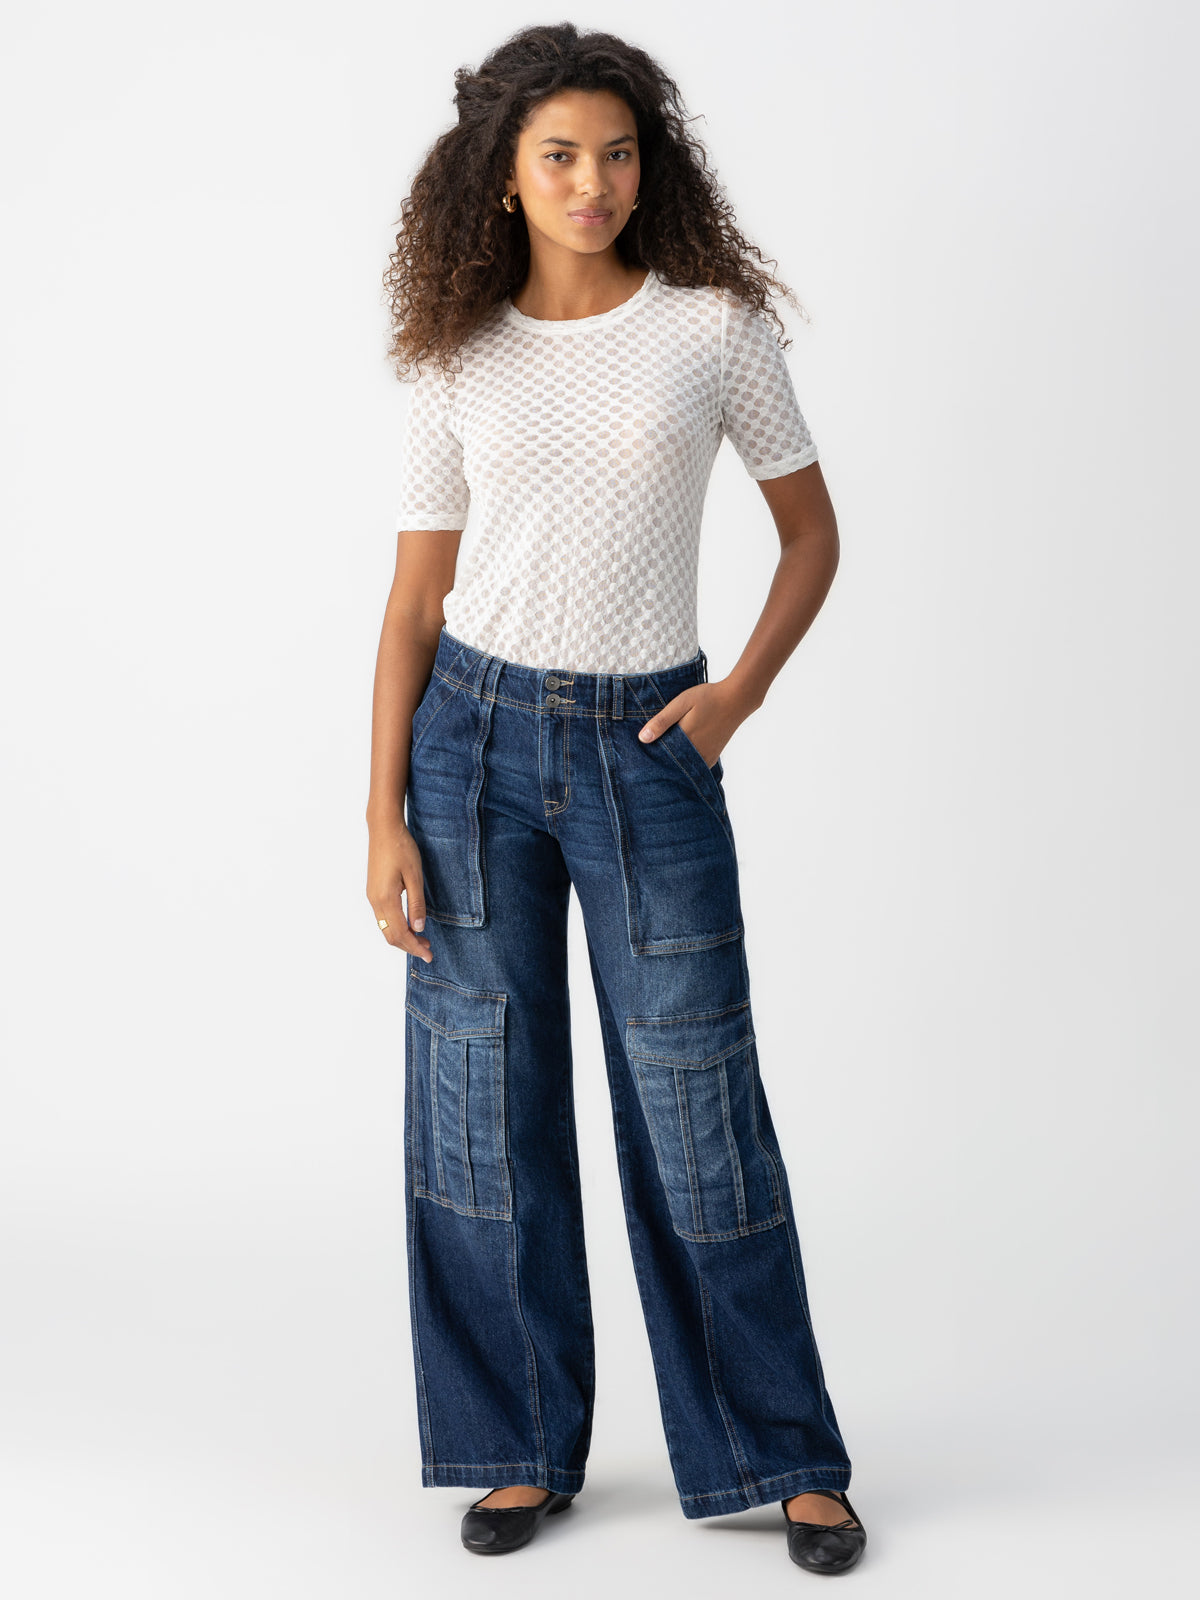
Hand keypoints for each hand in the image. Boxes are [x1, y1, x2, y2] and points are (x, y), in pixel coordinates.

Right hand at [366, 816, 432, 962]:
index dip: (415, 947)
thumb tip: (419, 928)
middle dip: (409, 946)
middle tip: (428, 950)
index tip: (429, 955)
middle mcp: (375, 901)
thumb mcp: (415, 876)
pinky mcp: (373, 891)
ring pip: (385, 927)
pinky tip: (409, 925)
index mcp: (385, 899)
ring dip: (403, 937)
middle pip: (390, 935)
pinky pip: (383, 917)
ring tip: (422, 939)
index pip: (400, 933)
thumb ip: (417, 904)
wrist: (383, 829)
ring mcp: (372, 896)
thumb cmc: (401, 848)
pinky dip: (396, 926)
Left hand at [636, 680, 743, 768]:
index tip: (641, 751)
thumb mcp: (681, 703)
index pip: (660, 755)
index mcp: (685, 740)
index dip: (649, 753)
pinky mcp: (712, 758)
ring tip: (665, 750)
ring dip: (673, 761)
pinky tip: (679, 752)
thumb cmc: (708, 698)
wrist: (737, 700)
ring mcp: (705, 758)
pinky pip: (693, 765)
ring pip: (682, 766)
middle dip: (660, 759)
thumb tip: (642, 739)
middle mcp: (696, 754)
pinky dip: (685, 761)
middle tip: (648, 753)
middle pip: (670, 763)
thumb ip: (662, 721)